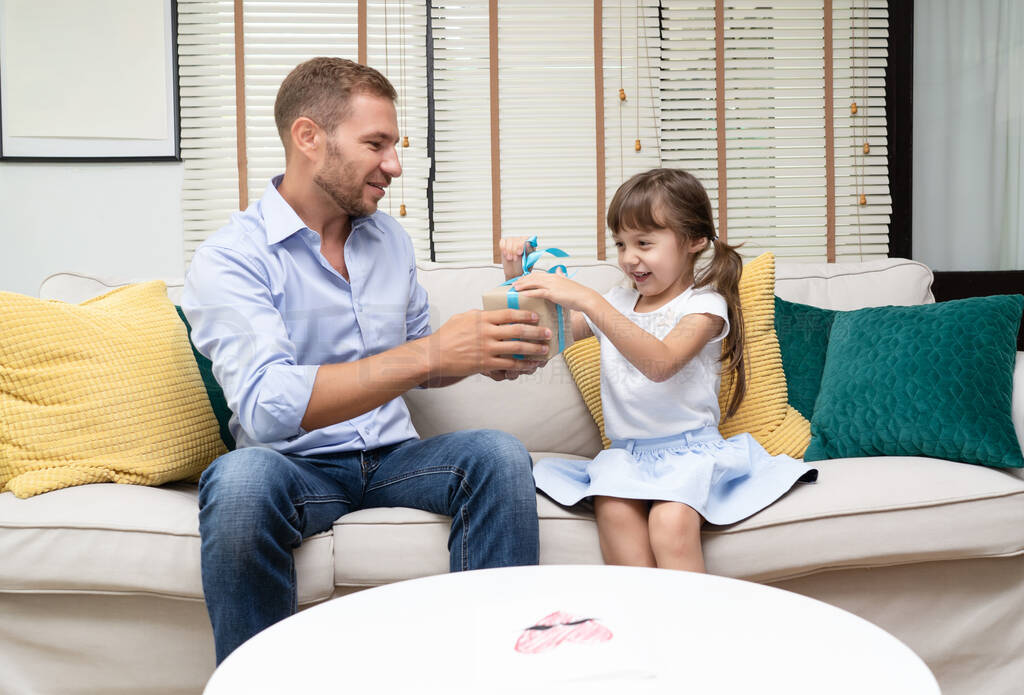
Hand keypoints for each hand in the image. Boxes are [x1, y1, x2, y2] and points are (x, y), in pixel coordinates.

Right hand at [427, 308, 550, 377]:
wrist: (435, 356)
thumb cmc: (447, 336)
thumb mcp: (462, 318)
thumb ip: (479, 315)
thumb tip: (491, 313)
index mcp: (482, 318)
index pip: (509, 314)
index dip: (525, 315)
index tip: (536, 317)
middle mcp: (486, 332)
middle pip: (518, 330)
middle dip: (536, 332)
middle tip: (548, 333)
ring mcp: (487, 349)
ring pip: (517, 348)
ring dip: (533, 349)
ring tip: (544, 349)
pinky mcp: (485, 364)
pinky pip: (509, 365)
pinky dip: (522, 365)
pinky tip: (531, 365)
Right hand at [499, 236, 534, 280]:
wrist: (516, 272)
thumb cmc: (524, 266)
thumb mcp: (529, 260)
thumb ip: (529, 251)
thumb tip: (528, 243)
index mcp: (529, 243)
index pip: (525, 239)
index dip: (521, 245)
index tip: (519, 253)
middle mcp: (521, 241)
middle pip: (516, 239)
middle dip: (514, 250)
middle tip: (515, 259)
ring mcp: (513, 242)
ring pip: (509, 240)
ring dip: (509, 250)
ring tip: (510, 258)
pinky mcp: (505, 244)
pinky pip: (502, 242)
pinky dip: (503, 248)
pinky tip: (505, 254)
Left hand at [512, 270, 597, 313]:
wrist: (585, 298)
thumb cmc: (577, 293)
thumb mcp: (568, 282)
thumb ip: (562, 276)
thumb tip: (560, 270)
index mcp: (555, 276)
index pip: (538, 274)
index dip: (528, 277)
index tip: (521, 280)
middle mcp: (552, 278)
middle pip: (533, 277)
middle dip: (522, 280)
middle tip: (513, 284)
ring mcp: (552, 285)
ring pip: (533, 283)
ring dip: (523, 286)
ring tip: (515, 288)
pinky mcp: (552, 293)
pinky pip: (538, 292)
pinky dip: (529, 293)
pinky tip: (523, 294)